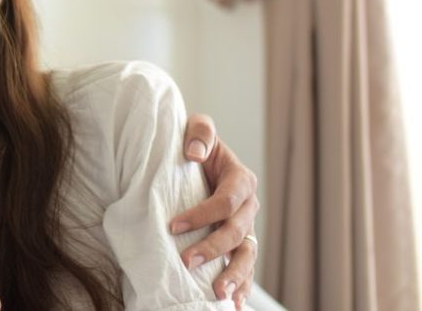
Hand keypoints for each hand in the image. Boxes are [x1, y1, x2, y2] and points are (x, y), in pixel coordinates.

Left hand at [172, 113, 258, 307]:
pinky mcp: (239, 244)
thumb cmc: (196, 144)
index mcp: (241, 179)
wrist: (196, 158)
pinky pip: (245, 268)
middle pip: (236, 232)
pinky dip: (241, 287)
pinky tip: (232, 305)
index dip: (202, 214)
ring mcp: (246, 228)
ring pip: (246, 256)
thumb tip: (194, 153)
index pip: (225, 201)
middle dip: (213, 249)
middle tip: (187, 261)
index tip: (173, 225)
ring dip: (234, 276)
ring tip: (218, 295)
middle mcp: (248, 207)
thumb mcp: (198, 128)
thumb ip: (200, 132)